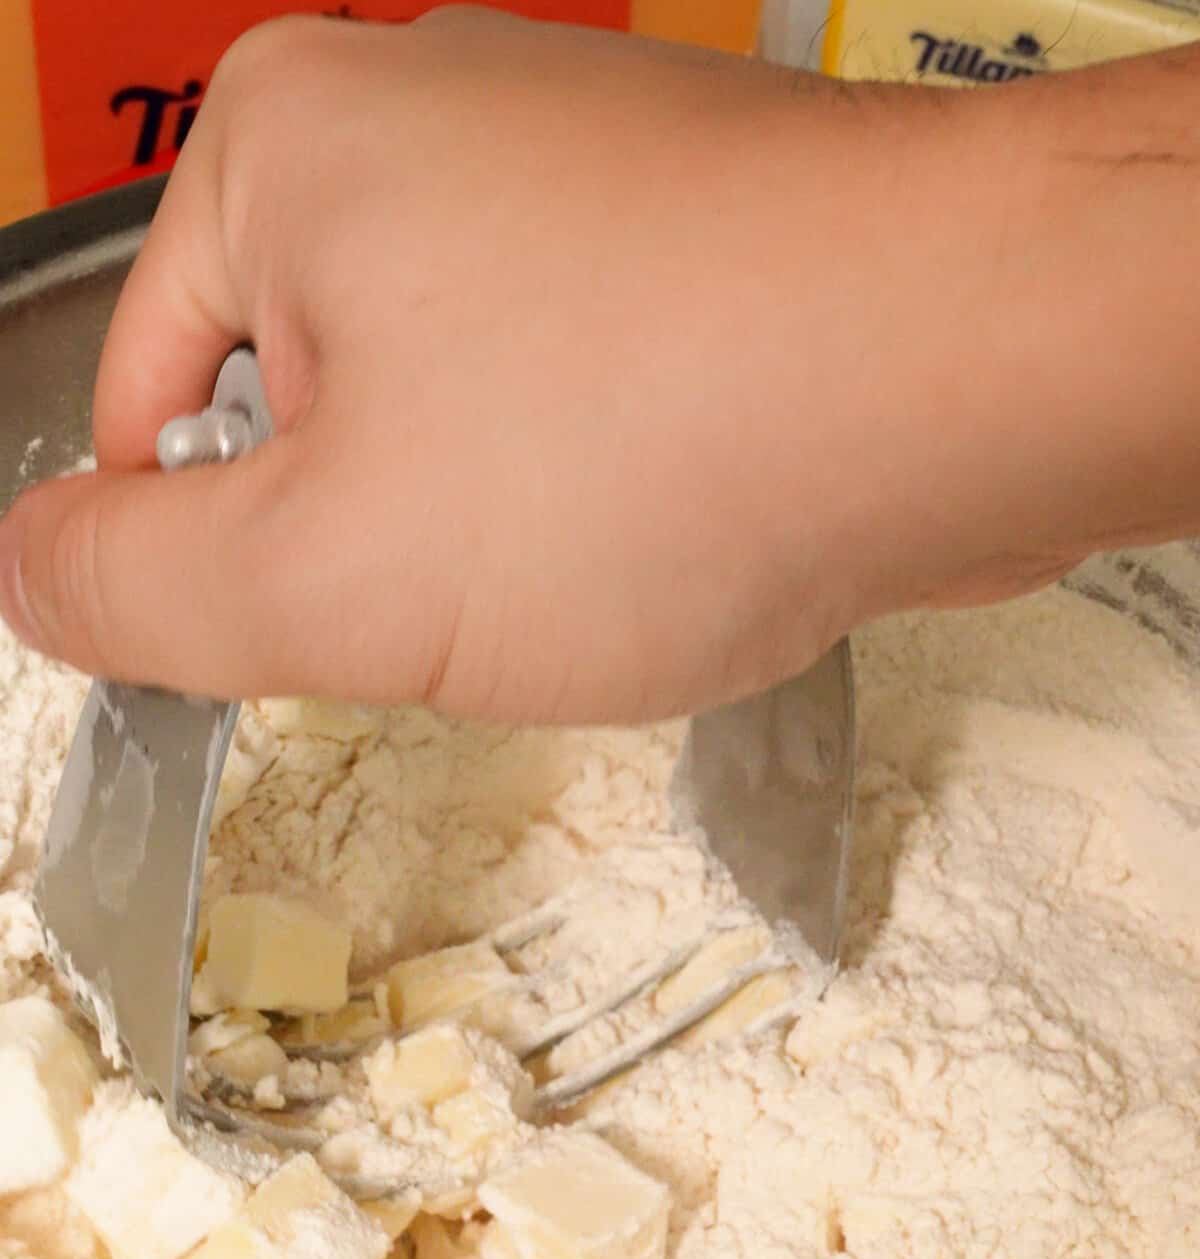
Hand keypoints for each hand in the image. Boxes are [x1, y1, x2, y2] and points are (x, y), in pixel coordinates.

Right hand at [2, 15, 1199, 723]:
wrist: (974, 371)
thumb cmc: (669, 434)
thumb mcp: (325, 575)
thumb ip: (131, 593)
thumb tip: (34, 581)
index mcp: (283, 150)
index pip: (139, 405)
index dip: (212, 561)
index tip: (310, 628)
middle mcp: (424, 115)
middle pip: (309, 415)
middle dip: (383, 545)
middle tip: (486, 582)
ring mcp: (569, 166)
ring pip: (456, 425)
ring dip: (508, 530)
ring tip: (606, 542)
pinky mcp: (685, 238)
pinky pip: (583, 405)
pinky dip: (612, 488)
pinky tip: (680, 518)